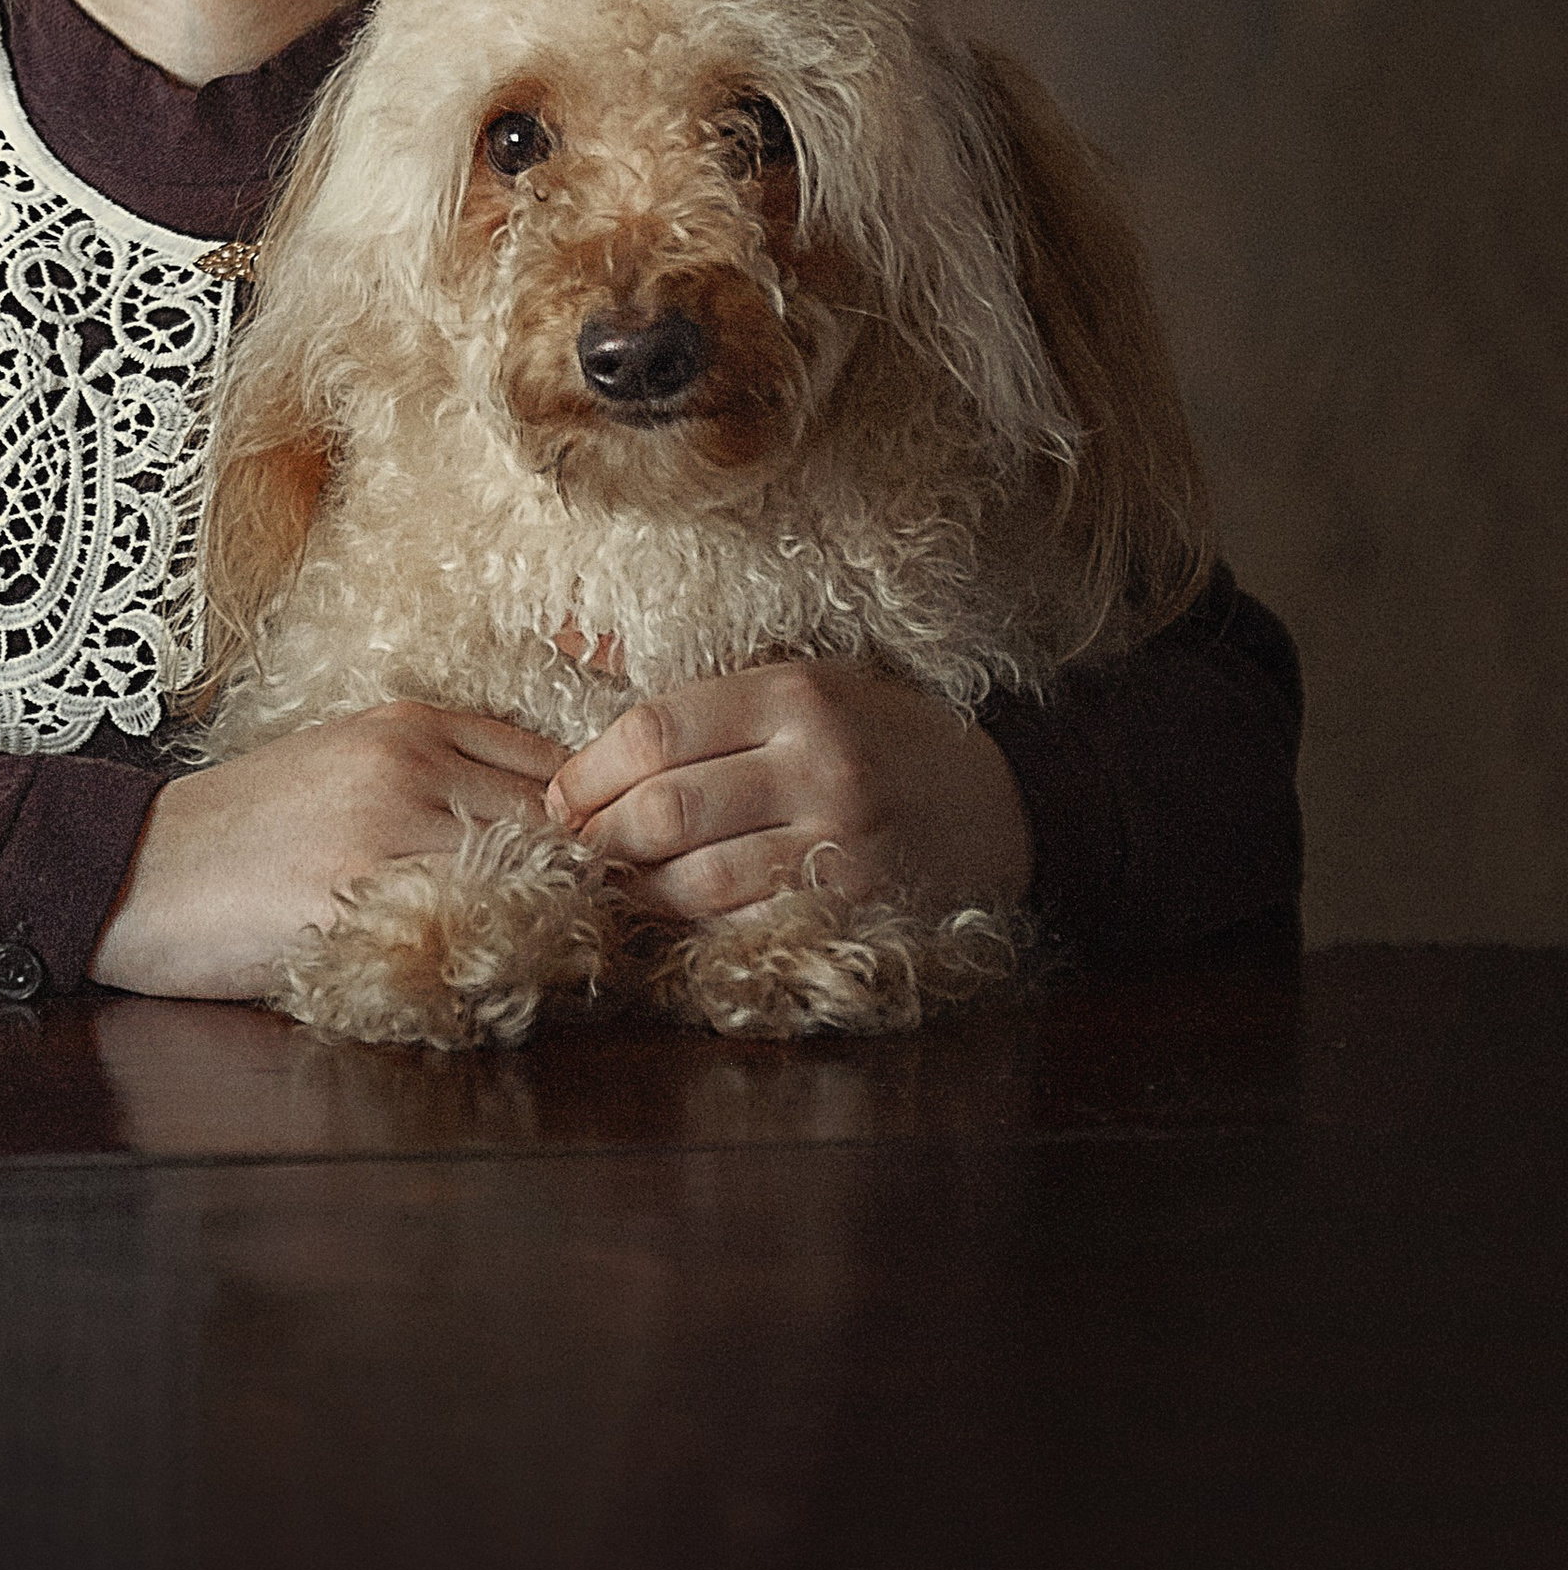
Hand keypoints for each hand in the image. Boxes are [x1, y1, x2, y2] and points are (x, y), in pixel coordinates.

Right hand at [89, 704, 561, 1000]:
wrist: (131, 871)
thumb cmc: (240, 832)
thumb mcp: (345, 770)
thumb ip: (436, 782)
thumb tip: (545, 827)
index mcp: (409, 723)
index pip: (556, 765)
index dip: (592, 830)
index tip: (605, 879)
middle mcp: (408, 762)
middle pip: (556, 821)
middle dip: (589, 882)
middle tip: (610, 938)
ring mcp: (383, 827)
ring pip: (525, 876)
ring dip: (552, 926)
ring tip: (560, 970)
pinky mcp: (354, 897)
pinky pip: (461, 930)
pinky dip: (491, 963)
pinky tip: (488, 988)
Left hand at [541, 661, 1032, 922]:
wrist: (1006, 803)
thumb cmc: (879, 736)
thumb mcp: (801, 680)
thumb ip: (695, 684)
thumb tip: (566, 643)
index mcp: (795, 692)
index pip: (657, 728)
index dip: (588, 768)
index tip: (562, 792)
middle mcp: (818, 762)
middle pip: (664, 807)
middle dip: (599, 835)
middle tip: (573, 846)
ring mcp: (842, 839)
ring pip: (697, 877)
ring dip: (636, 889)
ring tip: (610, 884)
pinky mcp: (859, 905)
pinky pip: (748, 922)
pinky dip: (694, 925)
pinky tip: (670, 916)